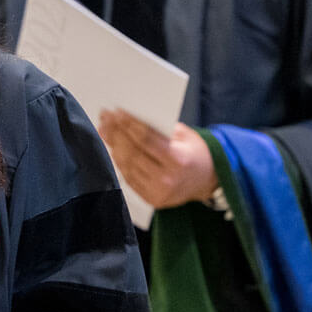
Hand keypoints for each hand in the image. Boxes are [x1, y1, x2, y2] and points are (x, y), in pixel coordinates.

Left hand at [97, 110, 216, 209]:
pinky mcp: (152, 199)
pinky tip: (114, 147)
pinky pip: (129, 178)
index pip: (147, 139)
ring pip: (128, 165)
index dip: (129, 125)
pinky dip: (120, 161)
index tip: (116, 112)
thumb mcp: (186, 136)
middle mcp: (168, 179)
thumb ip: (161, 128)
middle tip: (106, 117)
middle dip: (117, 132)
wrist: (206, 181)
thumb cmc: (194, 153)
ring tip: (106, 129)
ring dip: (114, 145)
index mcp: (179, 160)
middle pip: (133, 152)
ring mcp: (159, 192)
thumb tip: (131, 117)